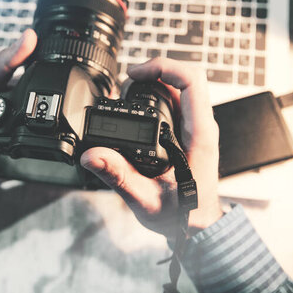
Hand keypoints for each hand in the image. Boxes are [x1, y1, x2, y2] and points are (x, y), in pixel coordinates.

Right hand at [80, 57, 221, 239]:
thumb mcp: (147, 201)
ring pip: (178, 86)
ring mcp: (194, 126)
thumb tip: (92, 156)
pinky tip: (134, 105)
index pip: (191, 82)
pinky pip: (174, 100)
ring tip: (125, 93)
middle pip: (183, 77)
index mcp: (198, 135)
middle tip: (124, 85)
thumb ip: (119, 177)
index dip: (162, 67)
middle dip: (152, 72)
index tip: (135, 75)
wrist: (199, 225)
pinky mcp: (186, 130)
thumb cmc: (183, 214)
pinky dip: (152, 95)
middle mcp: (200, 126)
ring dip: (151, 82)